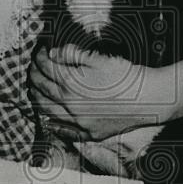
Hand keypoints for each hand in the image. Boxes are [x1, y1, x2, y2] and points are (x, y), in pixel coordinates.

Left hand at [30, 44, 172, 140]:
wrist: (148, 98)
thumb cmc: (126, 75)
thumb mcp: (100, 58)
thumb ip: (73, 54)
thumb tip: (53, 53)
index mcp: (71, 83)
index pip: (46, 68)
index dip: (40, 57)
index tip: (41, 51)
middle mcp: (70, 105)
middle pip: (42, 88)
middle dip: (35, 75)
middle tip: (34, 66)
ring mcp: (78, 121)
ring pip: (47, 110)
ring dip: (37, 97)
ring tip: (35, 88)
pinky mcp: (88, 132)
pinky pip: (63, 130)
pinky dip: (51, 122)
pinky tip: (47, 117)